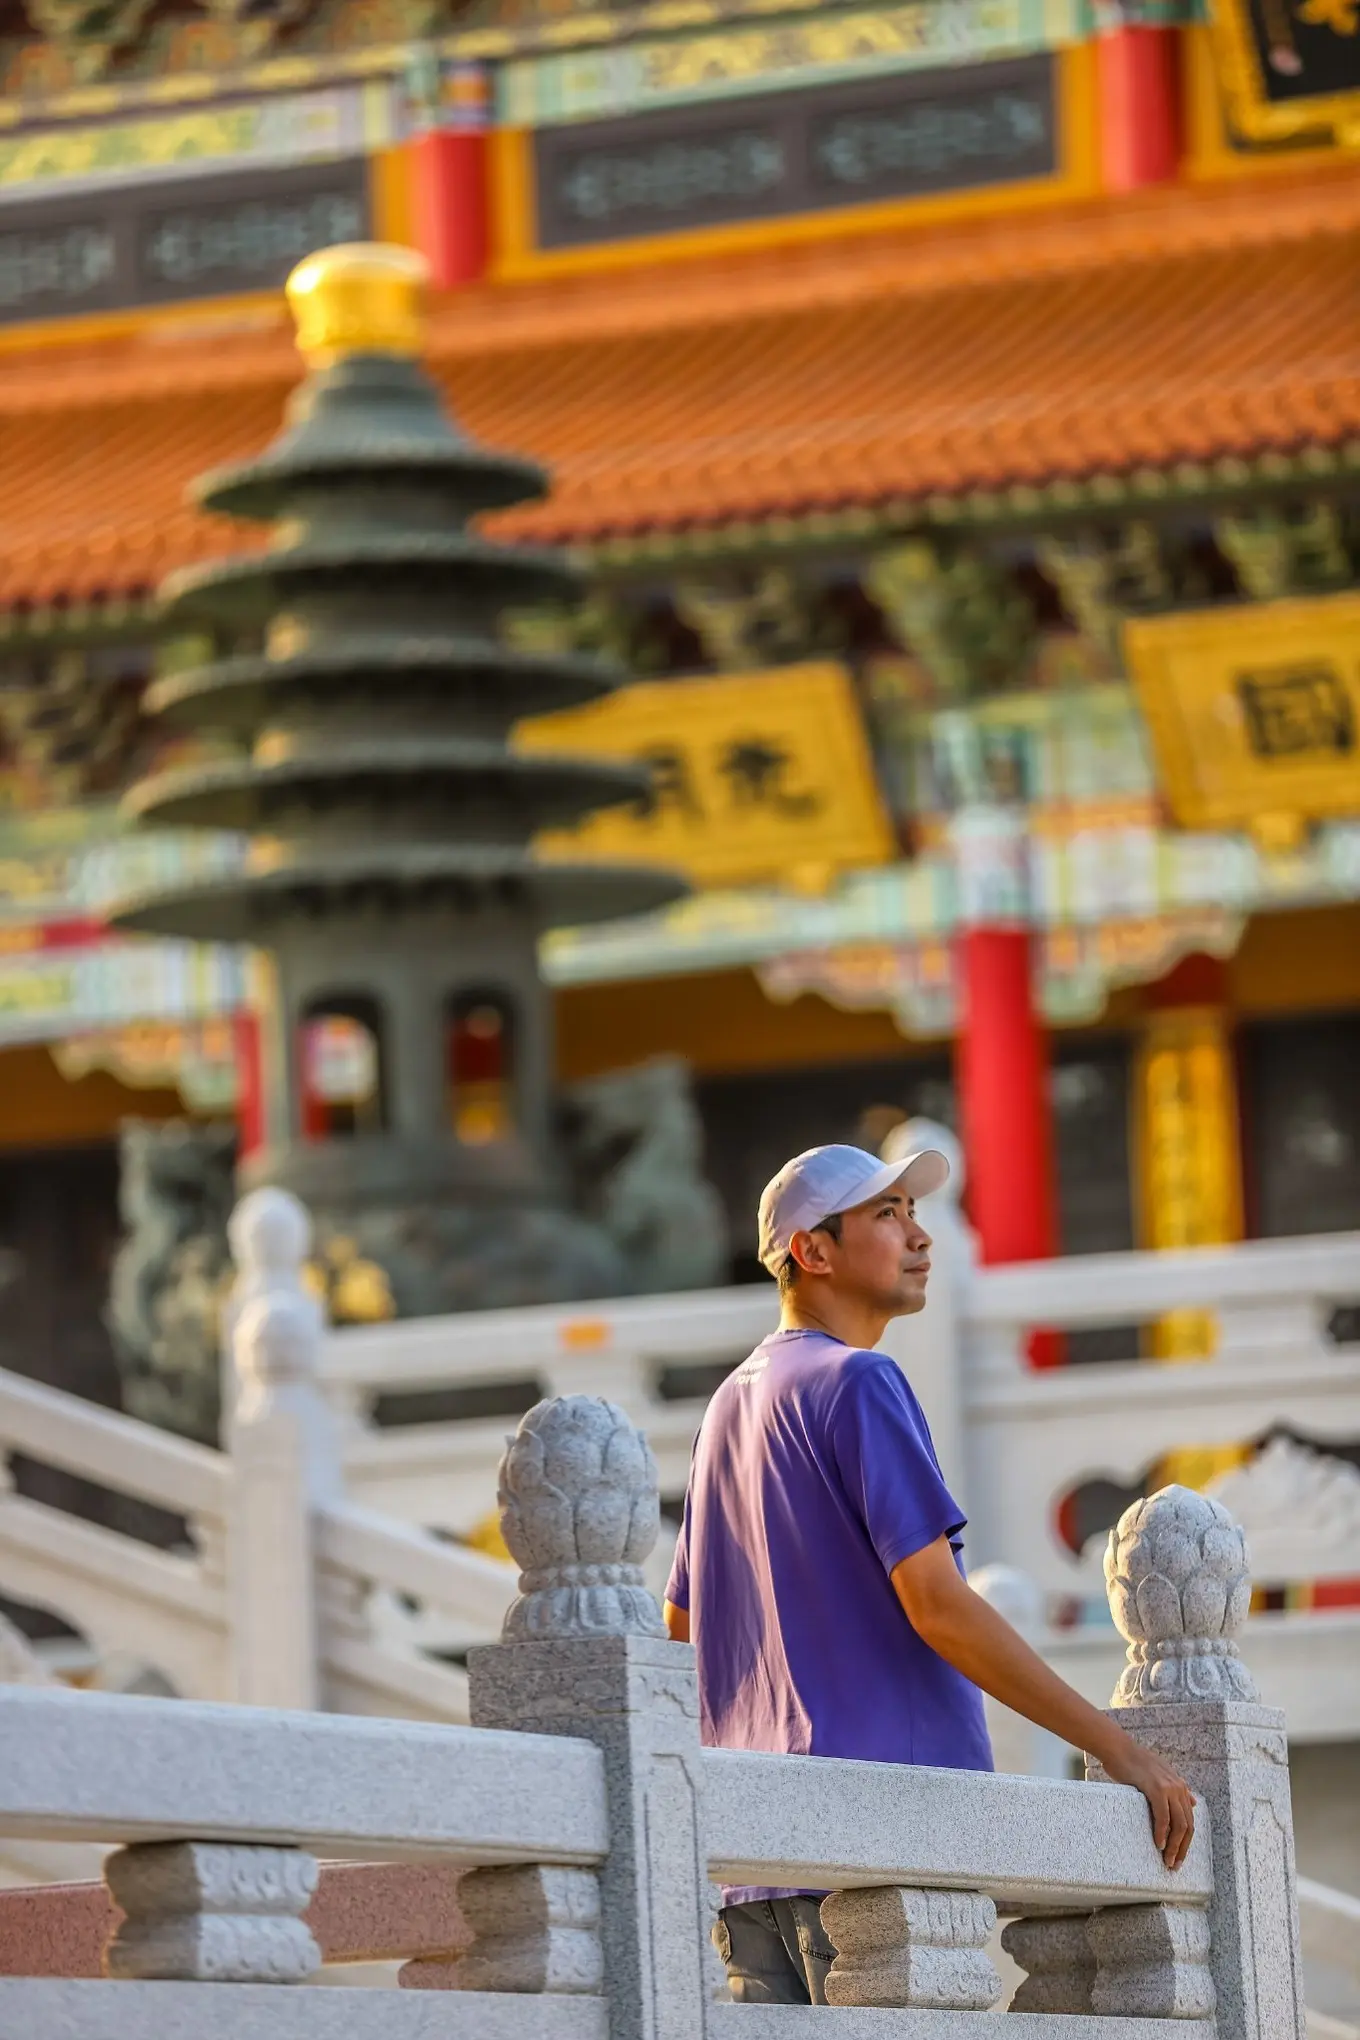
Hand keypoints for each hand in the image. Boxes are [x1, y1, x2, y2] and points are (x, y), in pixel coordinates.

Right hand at [1099, 1734, 1195, 1870]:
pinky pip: (1164, 1817)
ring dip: (1174, 1846)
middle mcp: (1178, 1787)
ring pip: (1179, 1824)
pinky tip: (1158, 1844)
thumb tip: (1193, 1803)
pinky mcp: (1156, 1788)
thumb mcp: (1160, 1774)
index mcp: (1180, 1785)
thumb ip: (1176, 1789)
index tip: (1178, 1857)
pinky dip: (1162, 1833)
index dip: (1185, 1842)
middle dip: (1182, 1848)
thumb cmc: (1133, 1763)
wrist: (1117, 1748)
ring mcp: (1169, 1787)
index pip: (1190, 1820)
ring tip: (1167, 1860)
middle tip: (1174, 1865)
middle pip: (1188, 1825)